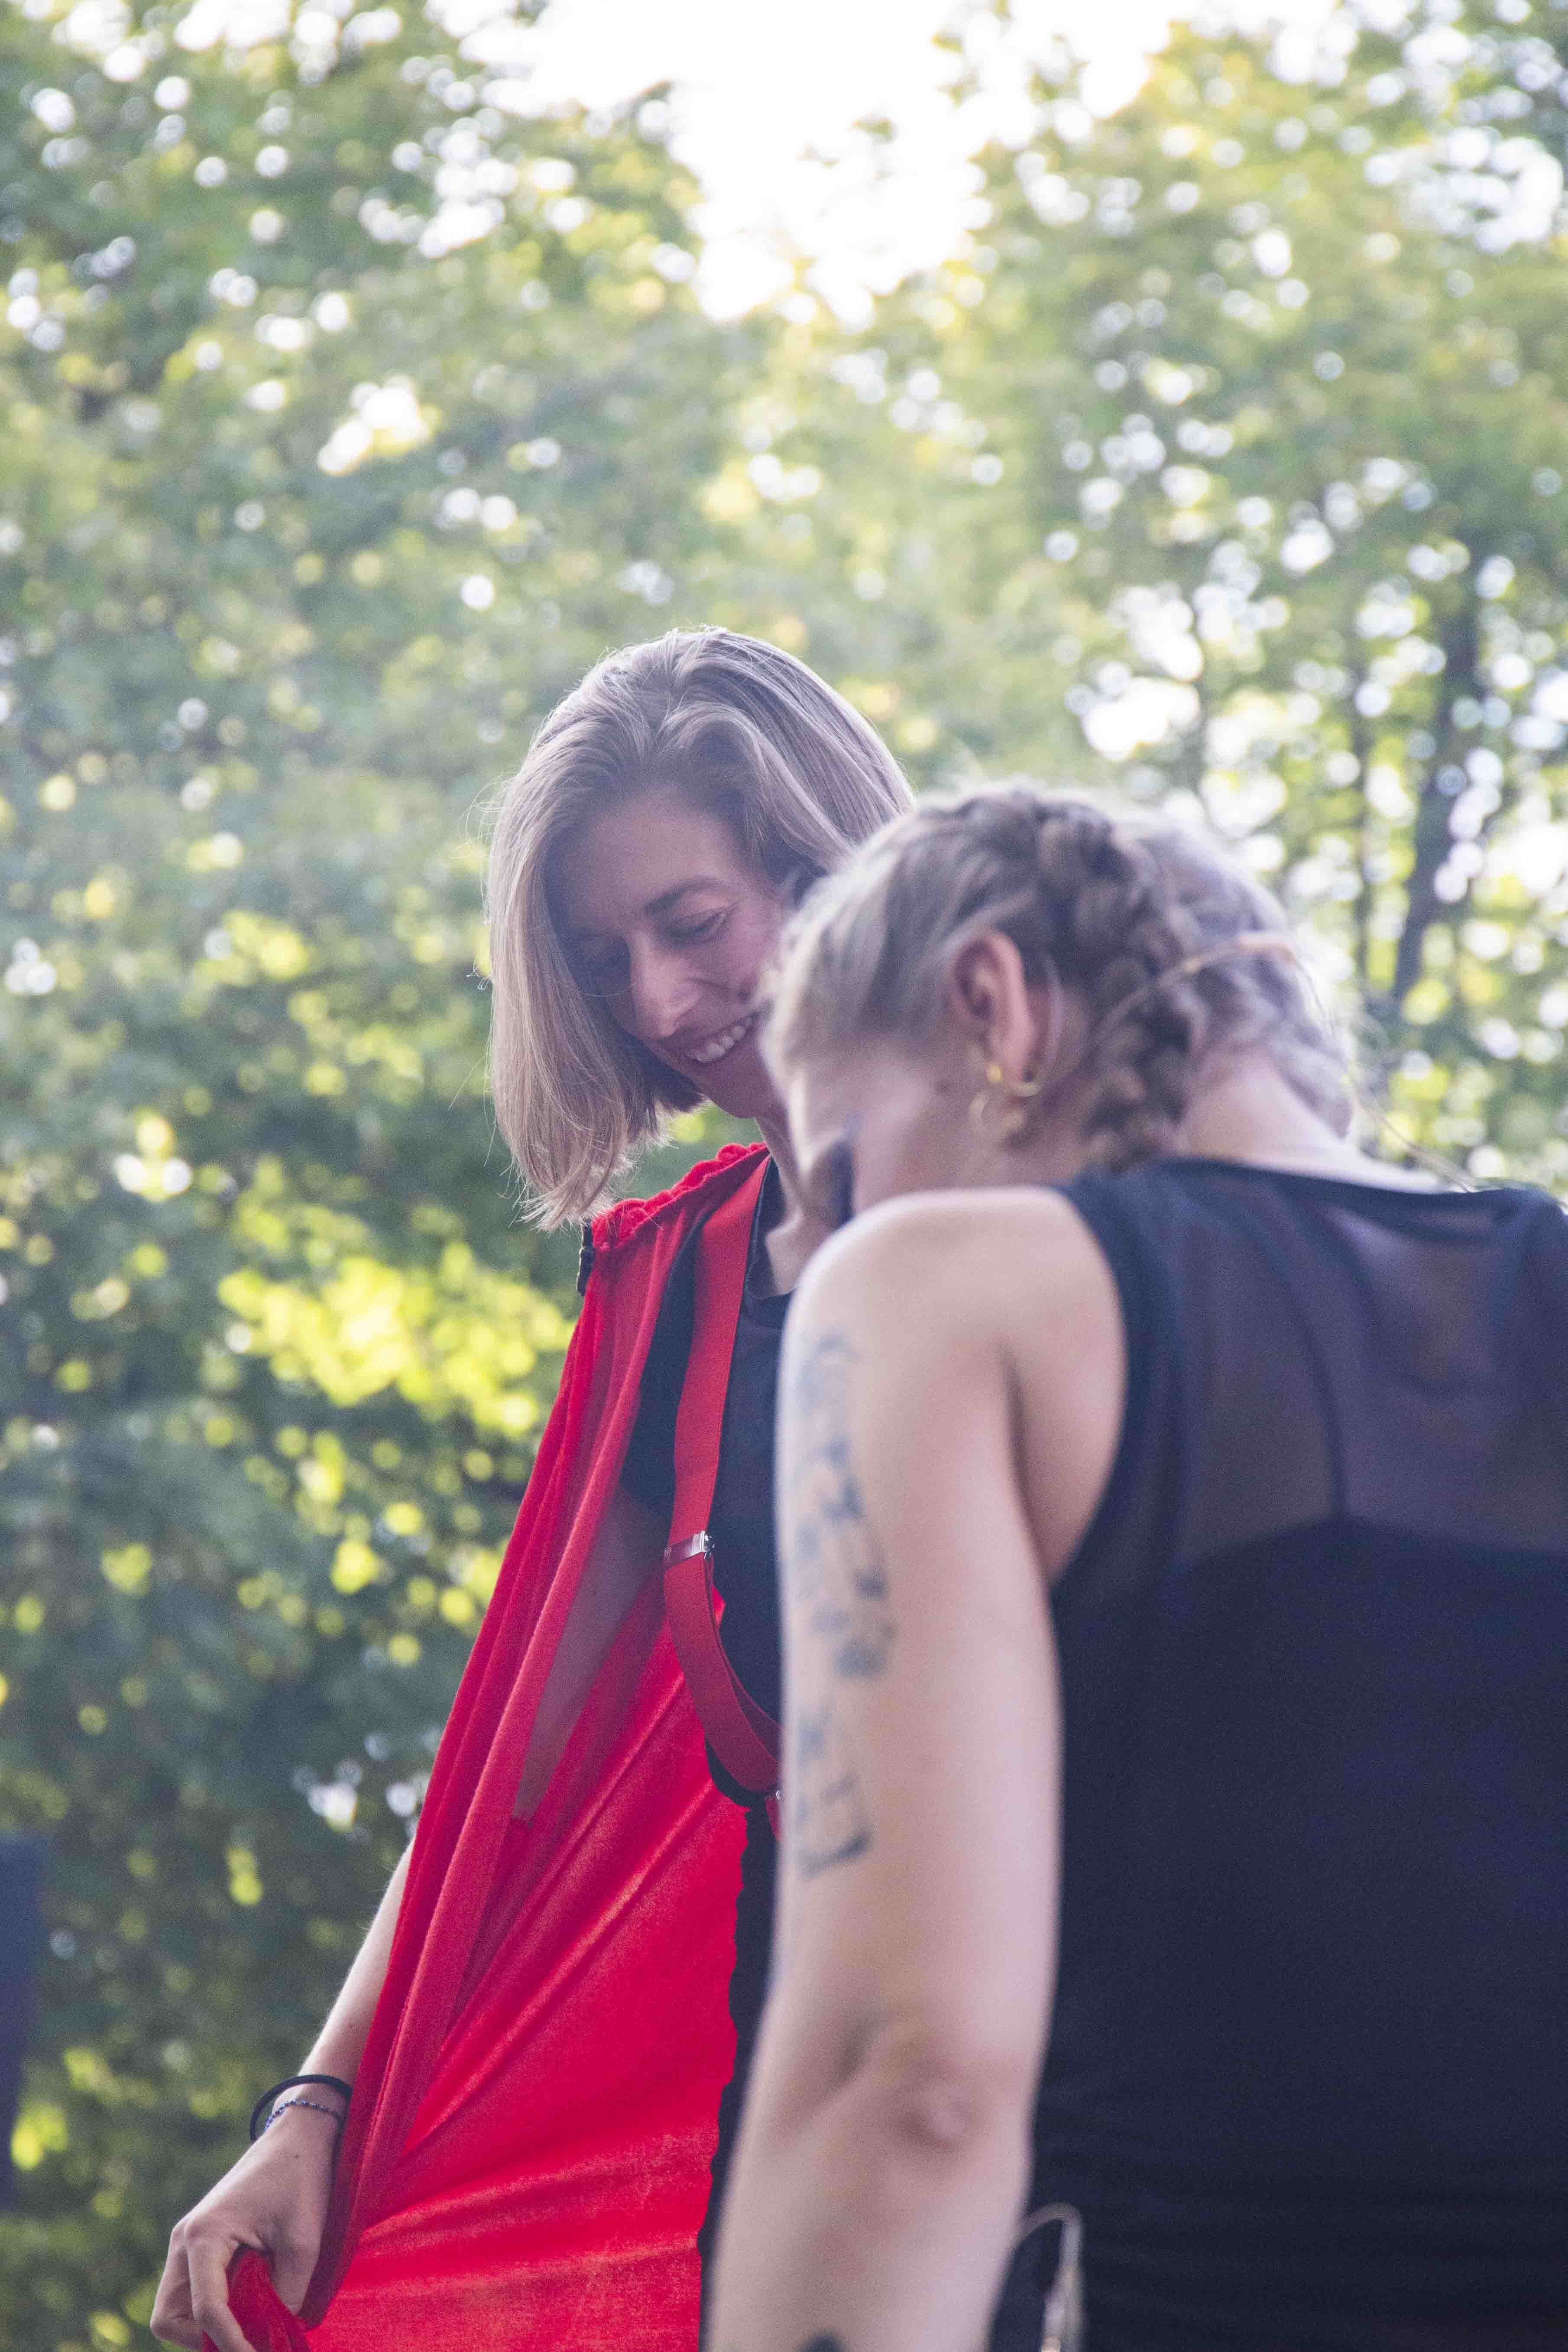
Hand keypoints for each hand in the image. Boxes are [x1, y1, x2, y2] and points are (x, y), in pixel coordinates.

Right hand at [150, 2105, 339, 2351]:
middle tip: (247, 2343)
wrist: (299, 2137)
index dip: (230, 2344)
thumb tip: (272, 2336)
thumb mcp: (304, 2242)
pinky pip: (191, 2292)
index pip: (205, 2310)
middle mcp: (185, 2239)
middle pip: (168, 2318)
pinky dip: (212, 2310)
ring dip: (204, 2328)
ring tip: (249, 2326)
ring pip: (175, 2309)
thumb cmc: (302, 2181)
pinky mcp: (201, 2244)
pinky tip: (247, 2305)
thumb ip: (286, 2296)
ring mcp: (188, 2241)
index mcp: (205, 2234)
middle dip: (202, 2341)